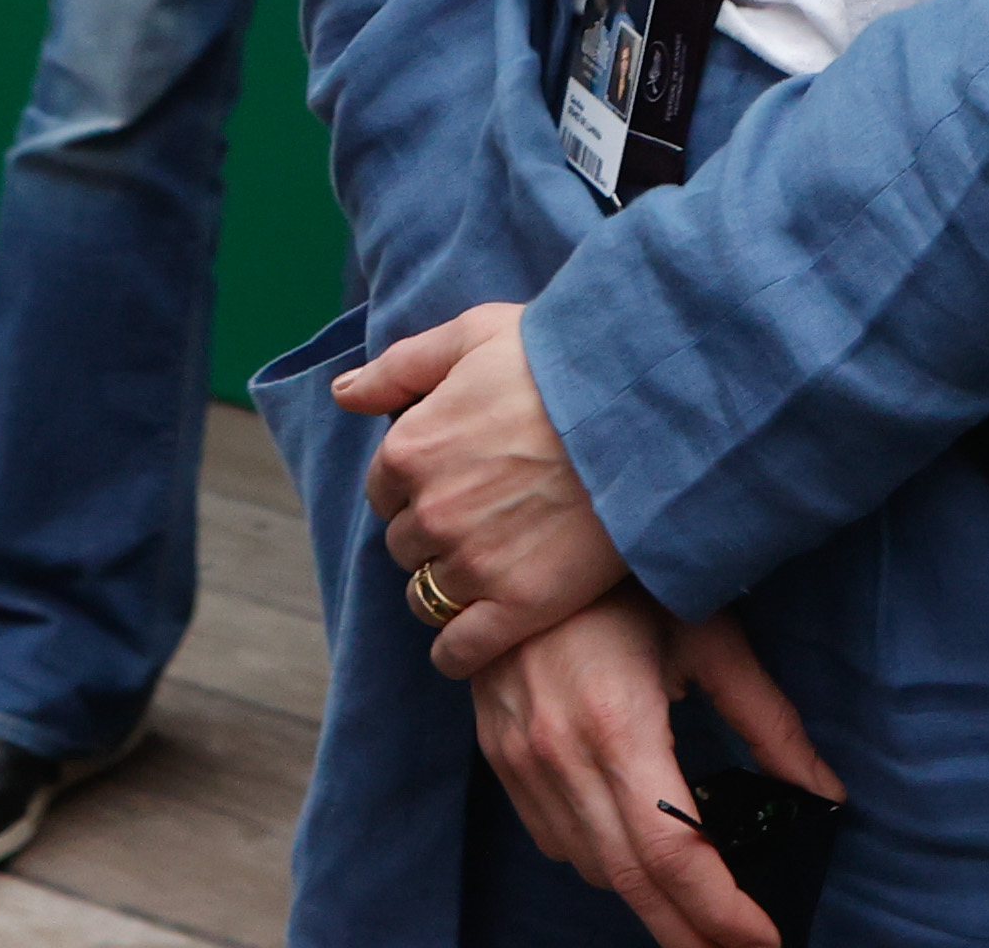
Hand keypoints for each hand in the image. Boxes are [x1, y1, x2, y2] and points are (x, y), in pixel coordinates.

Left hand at [342, 302, 628, 674]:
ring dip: (447, 588)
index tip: (454, 482)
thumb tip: (344, 393)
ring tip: (488, 571)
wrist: (643, 414)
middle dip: (432, 535)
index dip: (416, 487)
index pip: (385, 490)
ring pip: (429, 596)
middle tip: (481, 521)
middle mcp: (429, 512)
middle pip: (405, 544)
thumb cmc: (559, 364)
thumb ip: (401, 367)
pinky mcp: (517, 607)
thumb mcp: (473, 336)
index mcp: (409, 449)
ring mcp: (472, 564)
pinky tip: (470, 644)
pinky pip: (461, 650)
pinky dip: (458, 652)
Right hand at [464, 592, 842, 947]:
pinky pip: (556, 841)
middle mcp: (558, 753)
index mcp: (615, 723)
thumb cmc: (624, 576)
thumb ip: (769, 722)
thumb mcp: (709, 636)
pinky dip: (602, 861)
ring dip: (649, 898)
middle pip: (631, 882)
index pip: (670, 853)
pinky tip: (639, 847)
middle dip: (691, 933)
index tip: (765, 938)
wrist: (514, 537)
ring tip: (702, 905)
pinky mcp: (500, 757)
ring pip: (592, 868)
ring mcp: (520, 760)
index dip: (720, 911)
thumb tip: (825, 792)